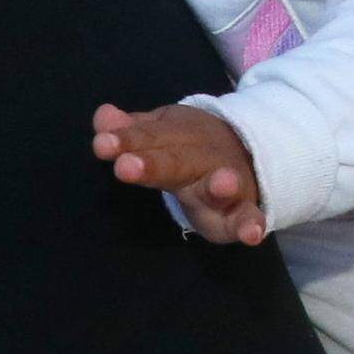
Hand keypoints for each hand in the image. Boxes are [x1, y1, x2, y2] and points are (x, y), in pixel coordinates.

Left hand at [94, 100, 269, 243]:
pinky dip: (251, 224)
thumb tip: (103, 117)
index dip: (128, 140)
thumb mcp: (163, 134)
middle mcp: (202, 159)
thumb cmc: (189, 148)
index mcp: (178, 138)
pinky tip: (251, 236)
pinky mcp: (241, 211)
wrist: (247, 153)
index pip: (150, 138)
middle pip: (178, 160)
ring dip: (221, 185)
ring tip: (221, 185)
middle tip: (125, 167)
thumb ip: (133, 130)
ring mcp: (227, 183)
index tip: (102, 143)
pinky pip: (248, 216)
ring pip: (221, 184)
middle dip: (154, 164)